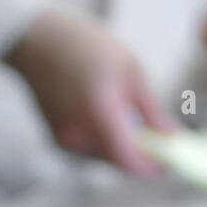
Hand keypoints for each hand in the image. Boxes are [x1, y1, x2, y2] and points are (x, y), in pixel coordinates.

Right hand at [6, 8, 174, 176]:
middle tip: (153, 133)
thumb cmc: (83, 45)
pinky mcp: (56, 141)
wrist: (35, 39)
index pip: (130, 161)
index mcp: (99, 114)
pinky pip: (89, 151)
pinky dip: (103, 141)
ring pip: (105, 158)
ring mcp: (64, 140)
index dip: (152, 167)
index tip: (167, 161)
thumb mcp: (129, 69)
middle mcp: (79, 134)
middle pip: (119, 162)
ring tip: (124, 114)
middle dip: (139, 153)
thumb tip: (171, 137)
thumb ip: (151, 110)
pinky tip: (102, 114)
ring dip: (121, 146)